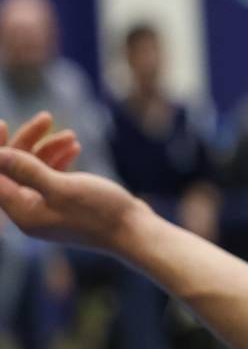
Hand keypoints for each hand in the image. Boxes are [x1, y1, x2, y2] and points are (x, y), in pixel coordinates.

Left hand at [0, 114, 147, 252]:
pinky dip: (59, 160)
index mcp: (22, 211)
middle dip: (28, 142)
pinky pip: (51, 177)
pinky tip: (76, 147)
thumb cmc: (99, 212)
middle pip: (14, 169)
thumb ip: (27, 170)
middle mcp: (29, 211)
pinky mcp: (64, 203)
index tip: (3, 123)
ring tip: (71, 135)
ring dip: (48, 148)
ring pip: (34, 171)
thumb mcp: (62, 188)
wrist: (133, 231)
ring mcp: (47, 207)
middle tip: (47, 118)